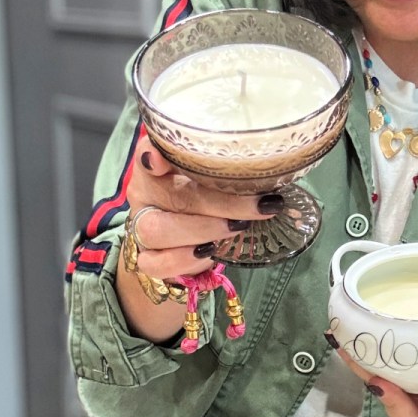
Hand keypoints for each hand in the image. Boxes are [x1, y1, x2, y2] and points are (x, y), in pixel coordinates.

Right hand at [116, 138, 281, 339]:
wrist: (183, 246)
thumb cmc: (205, 204)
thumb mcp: (216, 182)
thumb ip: (230, 172)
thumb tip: (277, 170)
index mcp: (156, 167)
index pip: (146, 153)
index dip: (152, 153)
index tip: (161, 159)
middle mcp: (144, 194)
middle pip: (172, 195)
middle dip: (221, 202)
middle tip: (260, 206)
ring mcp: (140, 228)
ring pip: (157, 230)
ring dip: (202, 229)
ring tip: (237, 229)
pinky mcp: (146, 259)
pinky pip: (156, 263)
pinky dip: (185, 259)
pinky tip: (210, 252)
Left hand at [331, 343, 417, 416]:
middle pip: (406, 413)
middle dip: (391, 399)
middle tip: (379, 382)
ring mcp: (406, 391)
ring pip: (383, 391)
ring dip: (362, 372)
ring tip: (345, 349)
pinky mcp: (391, 374)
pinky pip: (371, 370)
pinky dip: (354, 356)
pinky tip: (338, 338)